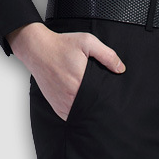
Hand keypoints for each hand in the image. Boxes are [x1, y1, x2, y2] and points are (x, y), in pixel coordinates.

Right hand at [7, 22, 125, 120]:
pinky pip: (71, 117)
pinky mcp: (57, 107)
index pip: (100, 99)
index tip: (111, 98)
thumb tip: (121, 69)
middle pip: (92, 108)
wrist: (37, 49)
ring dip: (88, 111)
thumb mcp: (87, 42)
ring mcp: (63, 104)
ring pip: (81, 115)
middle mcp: (71, 97)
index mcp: (81, 83)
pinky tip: (82, 107)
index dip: (107, 100)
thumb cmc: (62, 45)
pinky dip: (77, 113)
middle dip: (99, 106)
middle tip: (104, 102)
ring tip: (94, 105)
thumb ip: (107, 55)